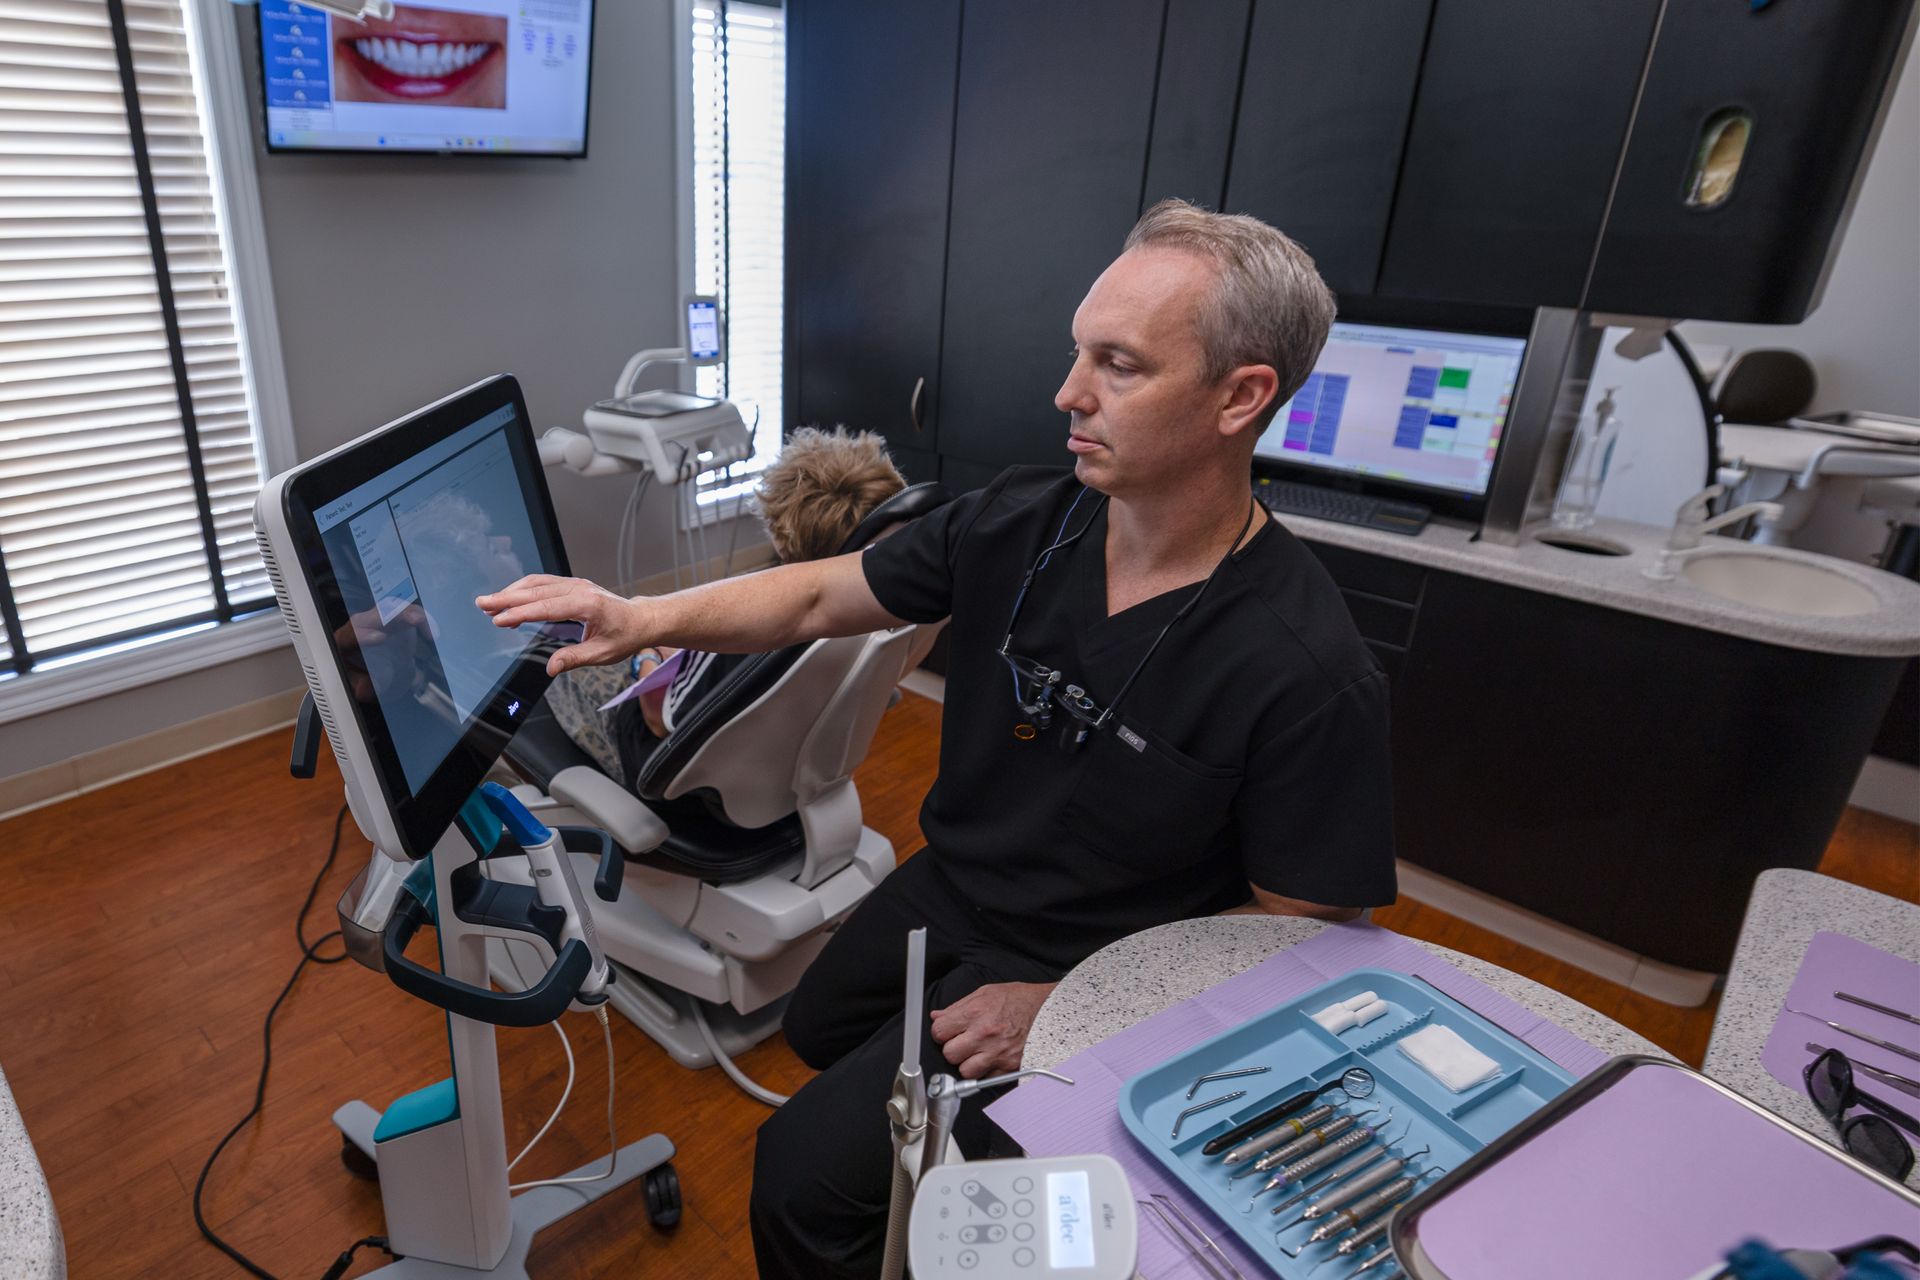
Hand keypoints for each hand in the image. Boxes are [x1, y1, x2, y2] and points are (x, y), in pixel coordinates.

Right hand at [476, 574, 651, 675]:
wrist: (641, 619)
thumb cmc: (625, 635)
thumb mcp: (602, 653)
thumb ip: (574, 658)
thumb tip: (550, 668)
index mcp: (587, 605)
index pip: (546, 608)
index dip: (520, 613)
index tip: (498, 619)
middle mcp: (579, 589)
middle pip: (536, 591)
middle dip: (506, 598)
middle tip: (482, 604)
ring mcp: (575, 584)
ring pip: (537, 583)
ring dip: (512, 591)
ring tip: (490, 602)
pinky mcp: (572, 584)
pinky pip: (543, 583)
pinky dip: (524, 589)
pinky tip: (510, 598)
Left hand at [929, 981, 1056, 1079]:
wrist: (1049, 1010)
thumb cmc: (1019, 1000)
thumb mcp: (986, 993)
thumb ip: (958, 1007)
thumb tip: (937, 1016)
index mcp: (976, 1013)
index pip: (939, 1031)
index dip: (941, 1032)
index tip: (946, 1032)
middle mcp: (985, 1034)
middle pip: (949, 1054)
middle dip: (953, 1048)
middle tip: (962, 1042)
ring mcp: (998, 1053)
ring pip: (965, 1071)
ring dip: (967, 1064)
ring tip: (976, 1052)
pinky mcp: (1009, 1067)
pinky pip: (986, 1079)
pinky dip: (986, 1072)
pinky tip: (991, 1059)